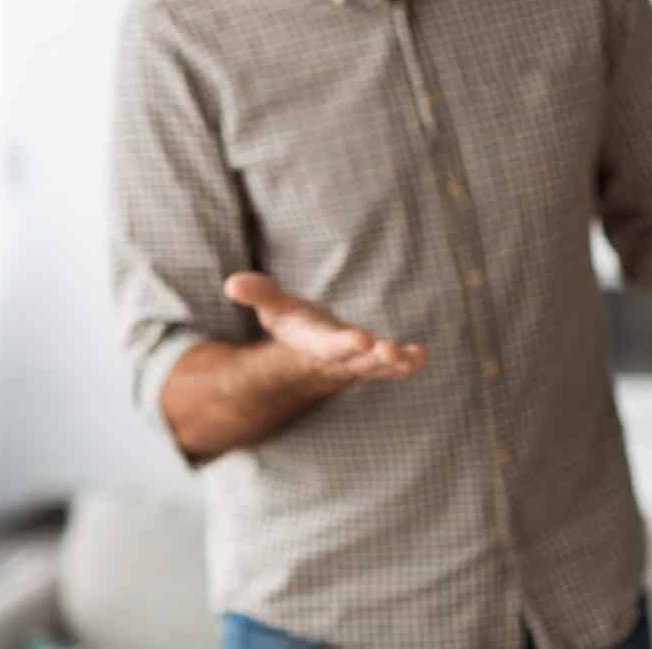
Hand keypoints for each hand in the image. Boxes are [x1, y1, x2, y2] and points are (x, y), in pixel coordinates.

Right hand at [223, 272, 425, 383]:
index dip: (346, 343)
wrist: (307, 355)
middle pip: (357, 361)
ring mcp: (359, 364)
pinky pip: (392, 367)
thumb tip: (232, 282)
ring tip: (413, 357)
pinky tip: (419, 356)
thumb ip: (258, 294)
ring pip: (378, 368)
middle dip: (374, 357)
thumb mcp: (275, 308)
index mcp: (315, 345)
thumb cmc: (294, 325)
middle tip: (388, 350)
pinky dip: (406, 363)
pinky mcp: (374, 362)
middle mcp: (339, 359)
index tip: (364, 338)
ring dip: (394, 363)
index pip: (331, 346)